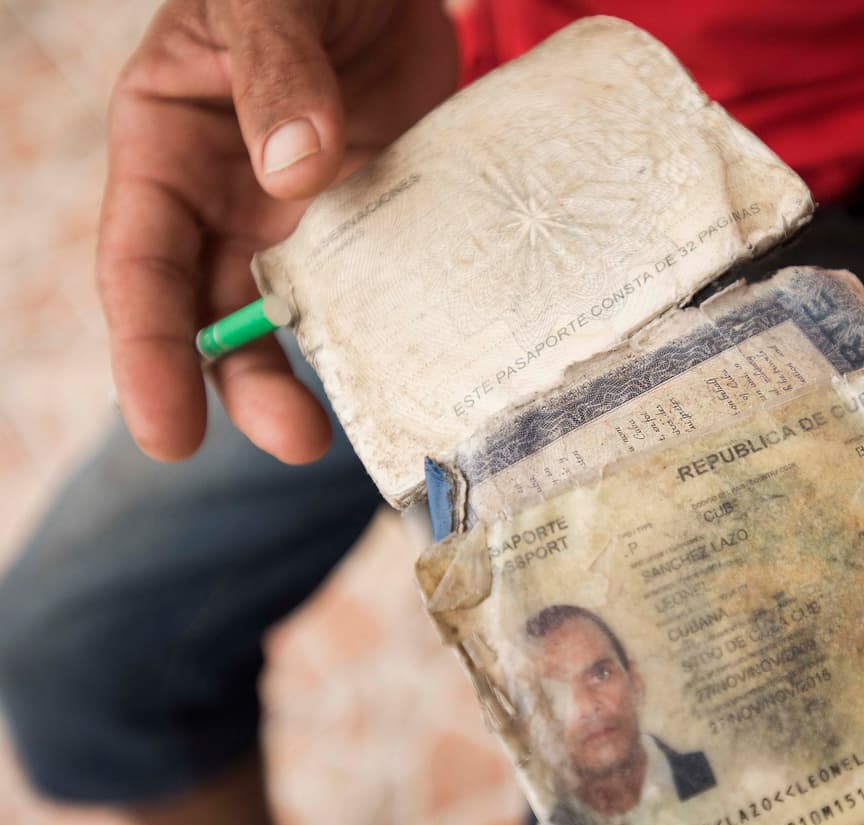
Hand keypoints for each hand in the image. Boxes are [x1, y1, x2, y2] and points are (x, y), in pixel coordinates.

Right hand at [99, 0, 456, 462]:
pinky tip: (418, 365)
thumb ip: (274, 74)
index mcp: (169, 151)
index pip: (143, 268)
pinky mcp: (376, 215)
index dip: (150, 354)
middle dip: (248, 386)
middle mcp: (229, 201)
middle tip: (297, 439)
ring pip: (299, 315)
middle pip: (221, 315)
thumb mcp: (264, 0)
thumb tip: (292, 175)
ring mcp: (305, 216)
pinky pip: (376, 284)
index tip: (168, 435)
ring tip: (358, 428)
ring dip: (322, 371)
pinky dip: (389, 327)